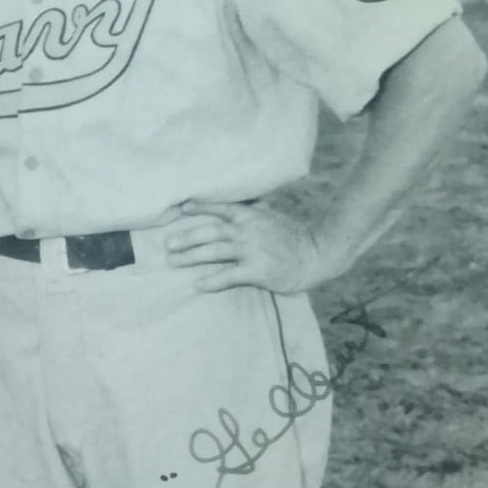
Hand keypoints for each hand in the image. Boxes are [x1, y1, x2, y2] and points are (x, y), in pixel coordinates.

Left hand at [165, 197, 342, 295]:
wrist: (318, 253)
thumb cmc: (296, 236)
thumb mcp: (274, 216)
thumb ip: (256, 210)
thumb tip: (244, 203)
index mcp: (251, 215)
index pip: (220, 208)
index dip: (200, 207)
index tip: (182, 209)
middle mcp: (247, 230)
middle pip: (209, 232)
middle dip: (187, 237)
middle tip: (168, 244)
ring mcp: (251, 250)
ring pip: (214, 252)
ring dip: (191, 256)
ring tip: (174, 261)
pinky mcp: (257, 270)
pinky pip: (228, 276)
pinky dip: (212, 280)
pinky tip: (198, 284)